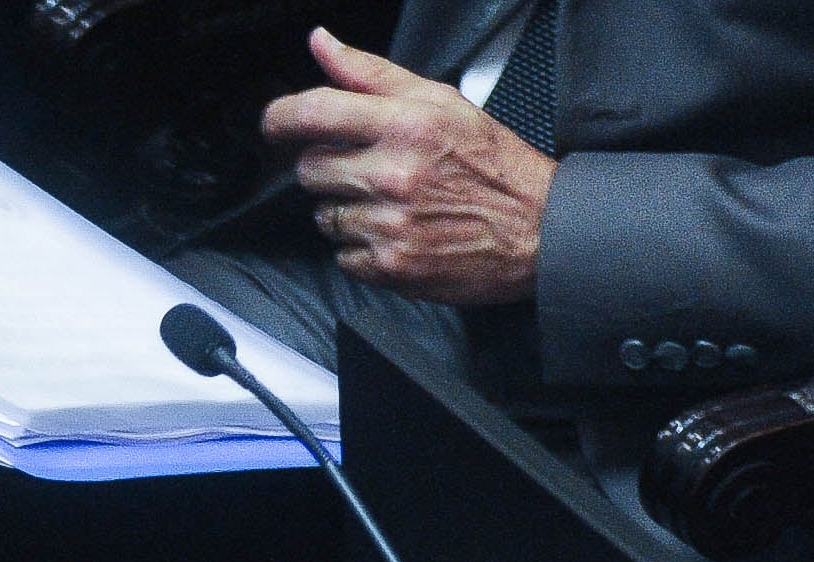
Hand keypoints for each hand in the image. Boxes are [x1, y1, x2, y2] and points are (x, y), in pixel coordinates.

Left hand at [267, 28, 552, 305]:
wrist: (538, 229)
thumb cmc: (492, 163)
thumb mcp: (441, 102)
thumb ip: (371, 74)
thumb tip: (321, 44)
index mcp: (407, 125)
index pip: (312, 113)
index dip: (279, 118)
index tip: (275, 124)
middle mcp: (394, 173)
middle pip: (308, 169)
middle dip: (329, 167)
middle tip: (369, 168)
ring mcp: (389, 223)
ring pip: (323, 215)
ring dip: (346, 208)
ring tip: (392, 202)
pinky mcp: (388, 264)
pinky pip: (341, 254)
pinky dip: (360, 246)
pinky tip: (397, 231)